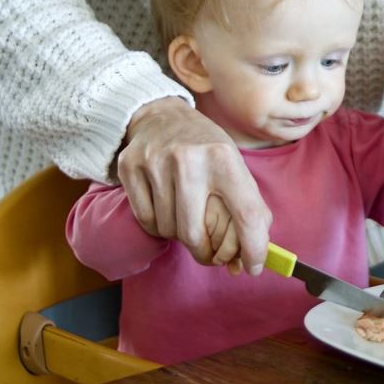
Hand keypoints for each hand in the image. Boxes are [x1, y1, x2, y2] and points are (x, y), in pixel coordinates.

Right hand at [117, 97, 271, 274]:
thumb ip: (249, 208)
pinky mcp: (130, 167)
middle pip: (194, 233)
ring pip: (168, 230)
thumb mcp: (235, 166)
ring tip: (186, 219)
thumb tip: (251, 259)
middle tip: (210, 255)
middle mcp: (189, 159)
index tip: (253, 267)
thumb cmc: (206, 149)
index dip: (253, 248)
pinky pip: (146, 220)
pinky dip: (158, 227)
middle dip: (205, 254)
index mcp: (224, 158)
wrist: (161, 116)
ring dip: (179, 236)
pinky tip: (166, 211)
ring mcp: (156, 162)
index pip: (246, 213)